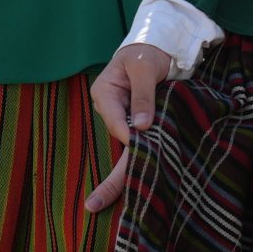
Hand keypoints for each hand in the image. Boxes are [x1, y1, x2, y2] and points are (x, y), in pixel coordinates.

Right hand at [83, 43, 170, 214]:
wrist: (157, 45)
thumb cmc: (148, 52)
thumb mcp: (145, 69)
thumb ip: (144, 96)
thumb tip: (143, 127)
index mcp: (103, 93)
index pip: (116, 122)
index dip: (132, 137)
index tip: (146, 149)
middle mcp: (109, 107)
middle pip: (117, 139)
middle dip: (114, 172)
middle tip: (95, 205)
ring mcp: (121, 115)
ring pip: (129, 142)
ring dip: (141, 157)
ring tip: (146, 185)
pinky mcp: (134, 119)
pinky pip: (139, 138)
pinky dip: (147, 150)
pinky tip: (152, 170)